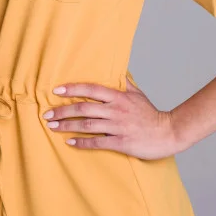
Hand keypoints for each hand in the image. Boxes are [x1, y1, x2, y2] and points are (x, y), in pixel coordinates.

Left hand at [42, 80, 177, 159]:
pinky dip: (82, 142)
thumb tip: (114, 72)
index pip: (91, 89)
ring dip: (67, 125)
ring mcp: (118, 126)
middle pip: (84, 108)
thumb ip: (123, 84)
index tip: (56, 89)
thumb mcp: (137, 94)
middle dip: (63, 110)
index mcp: (118, 96)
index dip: (73, 88)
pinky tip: (70, 142)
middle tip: (46, 113)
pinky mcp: (121, 142)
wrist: (168, 132)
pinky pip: (97, 142)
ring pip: (87, 125)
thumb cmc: (151, 114)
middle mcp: (116, 110)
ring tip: (52, 126)